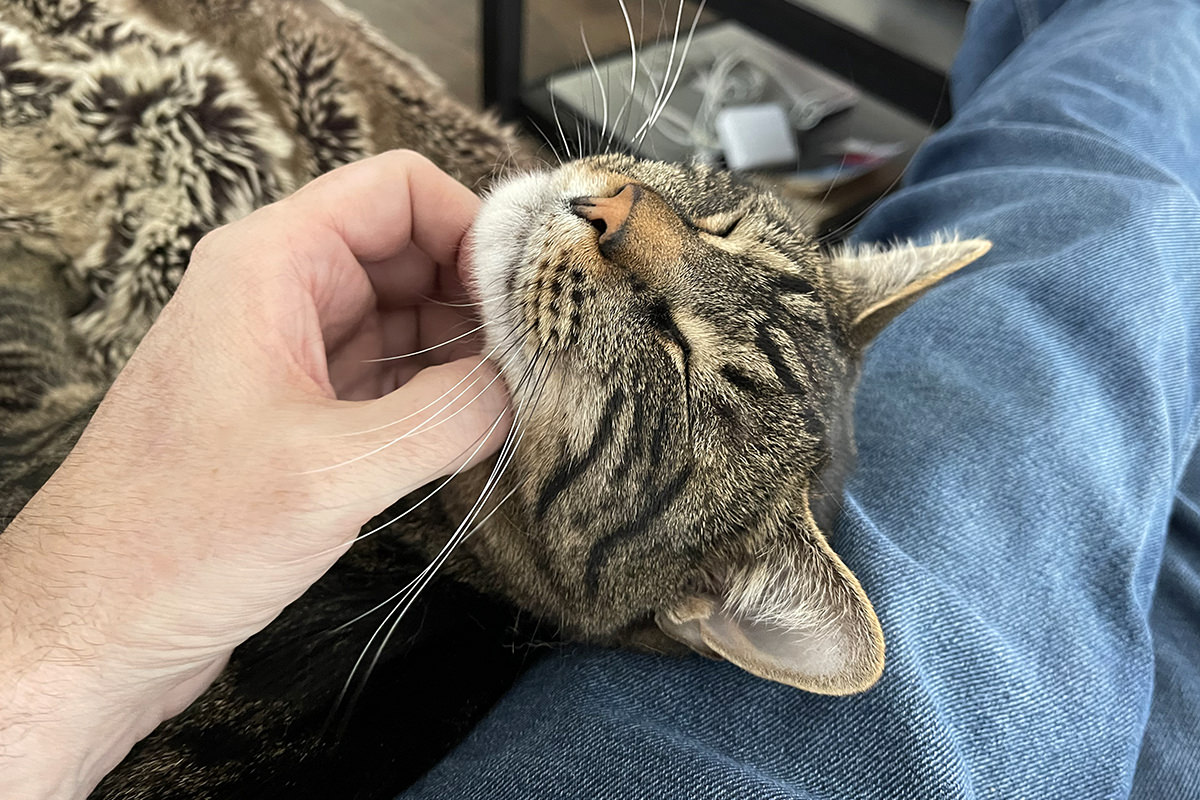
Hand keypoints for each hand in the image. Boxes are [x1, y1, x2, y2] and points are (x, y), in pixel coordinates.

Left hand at [0, 151, 510, 798]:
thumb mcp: (331, 470)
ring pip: (405, 318)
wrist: (93, 627)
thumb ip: (446, 415)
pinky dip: (437, 395)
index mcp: (271, 264)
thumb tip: (524, 387)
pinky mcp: (300, 415)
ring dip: (465, 352)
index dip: (475, 226)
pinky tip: (476, 430)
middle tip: (542, 355)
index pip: (400, 190)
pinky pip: (388, 377)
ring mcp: (290, 355)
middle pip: (412, 252)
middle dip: (481, 297)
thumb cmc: (172, 538)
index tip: (529, 293)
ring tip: (523, 397)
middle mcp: (280, 294)